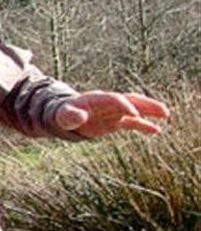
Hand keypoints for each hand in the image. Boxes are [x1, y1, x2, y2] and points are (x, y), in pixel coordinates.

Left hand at [55, 91, 169, 137]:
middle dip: (146, 104)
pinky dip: (144, 125)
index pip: (114, 99)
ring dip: (150, 111)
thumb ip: (71, 116)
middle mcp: (109, 104)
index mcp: (97, 100)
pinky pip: (133, 122)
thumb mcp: (64, 116)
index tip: (133, 114)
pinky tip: (157, 130)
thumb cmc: (64, 114)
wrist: (66, 117)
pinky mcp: (116, 121)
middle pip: (131, 100)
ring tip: (166, 115)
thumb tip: (80, 117)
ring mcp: (114, 112)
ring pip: (136, 109)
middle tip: (162, 110)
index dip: (123, 105)